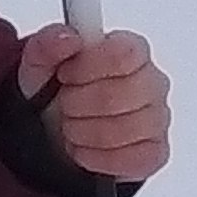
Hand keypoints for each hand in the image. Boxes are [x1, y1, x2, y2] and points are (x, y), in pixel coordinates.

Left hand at [17, 25, 169, 183]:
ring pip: (119, 132)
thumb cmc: (55, 92)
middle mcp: (152, 82)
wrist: (53, 133)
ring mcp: (158, 119)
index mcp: (131, 50)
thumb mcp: (39, 64)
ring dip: (82, 133)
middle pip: (116, 97)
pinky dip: (96, 158)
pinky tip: (85, 148)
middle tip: (65, 104)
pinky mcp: (155, 153)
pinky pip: (129, 159)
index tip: (65, 75)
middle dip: (77, 105)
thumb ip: (48, 44)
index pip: (122, 54)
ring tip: (72, 126)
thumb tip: (68, 36)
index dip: (86, 68)